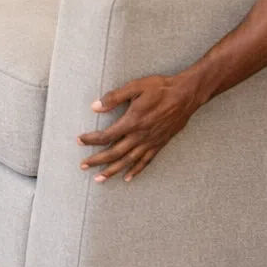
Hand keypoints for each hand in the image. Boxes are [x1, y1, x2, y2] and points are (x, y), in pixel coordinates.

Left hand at [78, 74, 201, 182]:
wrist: (186, 95)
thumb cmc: (160, 88)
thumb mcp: (136, 87)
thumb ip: (114, 97)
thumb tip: (95, 106)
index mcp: (132, 121)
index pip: (106, 136)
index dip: (91, 140)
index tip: (79, 141)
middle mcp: (140, 136)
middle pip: (114, 153)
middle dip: (97, 161)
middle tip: (83, 166)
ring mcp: (150, 142)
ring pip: (128, 161)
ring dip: (112, 171)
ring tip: (99, 179)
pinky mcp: (159, 144)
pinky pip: (145, 161)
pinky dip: (135, 171)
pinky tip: (127, 177)